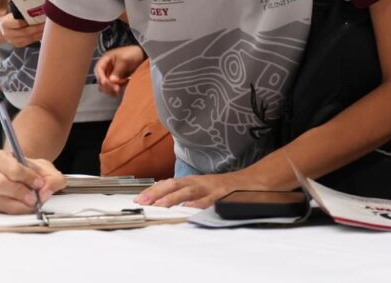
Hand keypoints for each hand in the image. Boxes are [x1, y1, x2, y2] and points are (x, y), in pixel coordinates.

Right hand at [0, 14, 44, 47]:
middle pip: (25, 32)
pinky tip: (44, 33)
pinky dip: (39, 37)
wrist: (3, 29)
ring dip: (40, 33)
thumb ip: (22, 13)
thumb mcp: (13, 14)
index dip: (28, 22)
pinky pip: (31, 41)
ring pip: (29, 38)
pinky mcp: (19, 45)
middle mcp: (8, 34)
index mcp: (5, 24)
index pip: (18, 23)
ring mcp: (13, 41)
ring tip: (48, 28)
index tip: (38, 18)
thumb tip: (37, 9)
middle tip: (46, 24)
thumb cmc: (11, 18)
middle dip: (37, 28)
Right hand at [0, 149, 65, 213]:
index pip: (10, 167)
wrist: (20, 176)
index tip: (39, 183)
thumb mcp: (44, 168)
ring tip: (31, 203)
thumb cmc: (27, 170)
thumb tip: (46, 191)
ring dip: (18, 205)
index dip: (26, 177)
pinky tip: (21, 206)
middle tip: (34, 198)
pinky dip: (13, 211)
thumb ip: (52, 177)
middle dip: (20, 193)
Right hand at [94, 45, 144, 95]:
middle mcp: (106, 68)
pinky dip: (116, 90)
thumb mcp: (124, 60)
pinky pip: (113, 88)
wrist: (143, 55)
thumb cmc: (132, 53)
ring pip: (106, 86)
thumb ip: (117, 70)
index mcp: (105, 60)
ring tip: (119, 90)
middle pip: (101, 80)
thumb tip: (112, 81)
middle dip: (107, 85)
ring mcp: (111, 75)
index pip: (98, 69)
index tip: (106, 82)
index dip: (100, 77)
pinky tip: (122, 89)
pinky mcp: (117, 80)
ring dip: (111, 89)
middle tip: (116, 89)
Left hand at [135, 171, 250, 208]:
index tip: (139, 199)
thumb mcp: (202, 187)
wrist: (251, 182)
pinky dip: (199, 204)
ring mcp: (211, 187)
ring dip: (172, 198)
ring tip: (159, 206)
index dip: (153, 190)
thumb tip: (164, 200)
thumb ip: (185, 192)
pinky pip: (209, 200)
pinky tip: (189, 208)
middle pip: (175, 184)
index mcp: (193, 181)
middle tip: (143, 202)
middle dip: (157, 193)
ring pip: (189, 191)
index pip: (169, 183)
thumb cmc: (224, 187)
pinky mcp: (222, 194)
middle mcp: (200, 182)